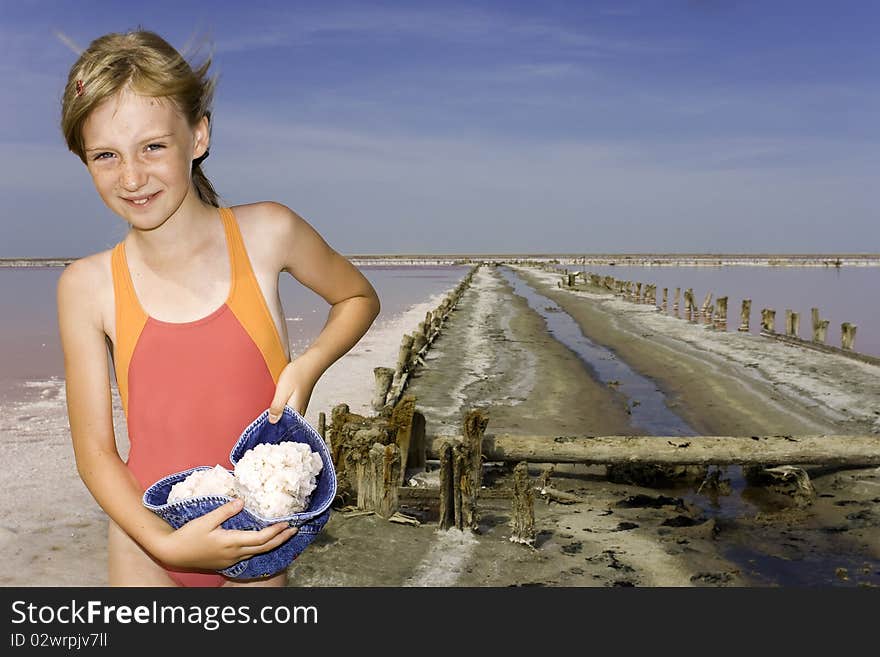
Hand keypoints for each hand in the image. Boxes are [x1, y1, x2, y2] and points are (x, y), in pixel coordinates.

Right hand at [154, 499, 297, 570]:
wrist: (174, 553)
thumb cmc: (188, 535)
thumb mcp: (205, 520)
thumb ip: (225, 511)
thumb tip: (242, 501)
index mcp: (231, 542)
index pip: (261, 538)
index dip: (276, 531)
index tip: (287, 523)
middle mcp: (235, 553)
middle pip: (265, 547)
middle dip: (282, 538)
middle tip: (295, 529)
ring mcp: (232, 559)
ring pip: (258, 552)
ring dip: (273, 543)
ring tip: (284, 534)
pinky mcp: (227, 561)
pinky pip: (250, 555)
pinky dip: (261, 547)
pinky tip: (264, 541)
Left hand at [268, 358, 317, 421]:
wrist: (310, 364)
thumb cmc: (298, 374)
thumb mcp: (282, 391)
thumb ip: (277, 407)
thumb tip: (272, 420)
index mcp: (295, 411)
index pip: (283, 426)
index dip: (273, 428)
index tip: (265, 427)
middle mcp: (299, 411)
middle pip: (286, 423)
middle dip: (276, 422)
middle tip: (266, 420)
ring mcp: (300, 406)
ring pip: (288, 417)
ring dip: (279, 416)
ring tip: (270, 414)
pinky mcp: (299, 401)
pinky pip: (290, 410)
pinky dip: (283, 410)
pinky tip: (278, 406)